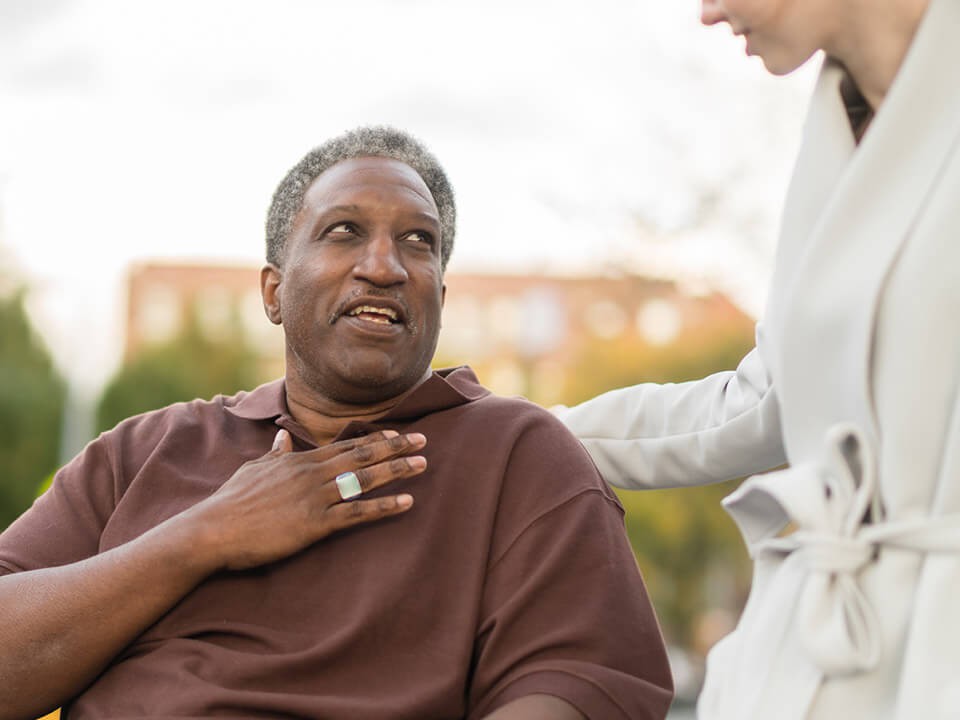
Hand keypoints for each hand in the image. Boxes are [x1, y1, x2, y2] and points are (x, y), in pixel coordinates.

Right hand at [183, 428, 425, 570]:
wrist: (213, 529)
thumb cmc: (231, 503)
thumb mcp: (253, 470)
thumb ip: (275, 453)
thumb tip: (283, 437)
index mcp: (300, 460)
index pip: (346, 445)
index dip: (375, 439)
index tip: (398, 434)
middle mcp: (312, 473)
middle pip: (363, 455)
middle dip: (396, 447)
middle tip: (424, 440)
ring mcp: (315, 497)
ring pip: (365, 479)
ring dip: (397, 471)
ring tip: (423, 465)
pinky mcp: (315, 523)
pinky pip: (357, 512)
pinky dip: (385, 506)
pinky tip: (406, 502)